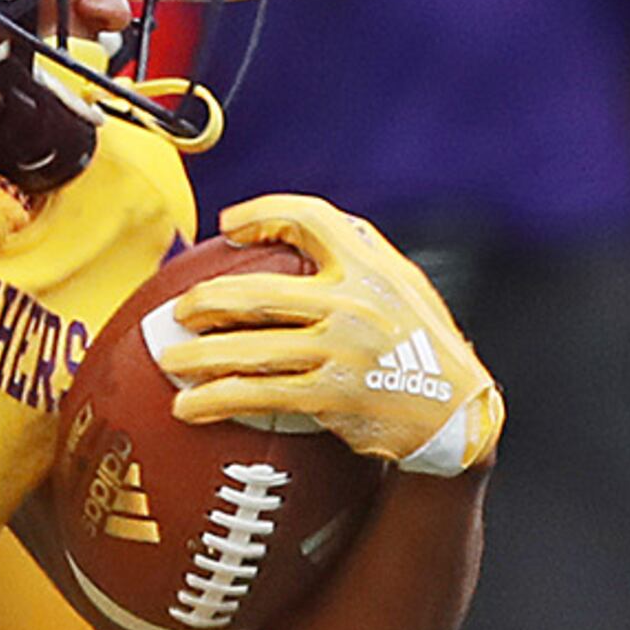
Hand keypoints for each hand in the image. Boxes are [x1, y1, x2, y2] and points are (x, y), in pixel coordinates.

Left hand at [157, 195, 503, 476]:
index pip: (313, 218)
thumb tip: (291, 231)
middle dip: (204, 300)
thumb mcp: (404, 288)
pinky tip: (187, 407)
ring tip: (170, 359)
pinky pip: (257, 395)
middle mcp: (354, 303)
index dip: (263, 213)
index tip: (228, 225)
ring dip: (195, 356)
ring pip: (247, 349)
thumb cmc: (422, 346)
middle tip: (180, 310)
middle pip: (255, 291)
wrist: (459, 416)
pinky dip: (214, 400)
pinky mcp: (332, 396)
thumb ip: (357, 257)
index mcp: (371, 268)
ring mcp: (341, 350)